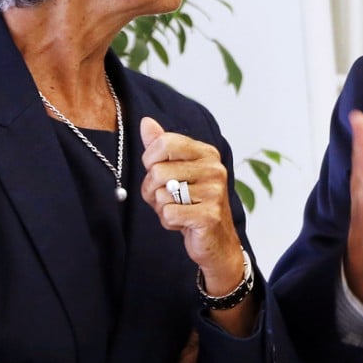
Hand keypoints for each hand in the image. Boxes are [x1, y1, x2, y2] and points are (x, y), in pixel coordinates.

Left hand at [140, 117, 244, 296]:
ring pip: (161, 194)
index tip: (157, 171)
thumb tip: (145, 121)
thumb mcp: (177, 170)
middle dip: (152, 190)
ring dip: (161, 207)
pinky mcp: (209, 215)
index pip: (165, 142)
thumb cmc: (193, 202)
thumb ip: (162, 145)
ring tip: (177, 209)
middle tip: (167, 198)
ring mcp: (214, 192)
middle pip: (158, 171)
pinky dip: (168, 222)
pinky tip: (182, 223)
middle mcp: (214, 169)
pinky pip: (168, 214)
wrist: (216, 240)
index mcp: (206, 153)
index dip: (150, 160)